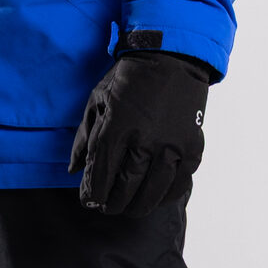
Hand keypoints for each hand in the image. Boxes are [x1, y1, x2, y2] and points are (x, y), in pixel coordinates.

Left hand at [69, 50, 211, 215]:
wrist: (171, 58)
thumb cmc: (129, 78)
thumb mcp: (98, 100)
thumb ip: (85, 137)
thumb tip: (74, 169)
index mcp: (117, 127)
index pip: (101, 174)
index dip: (93, 194)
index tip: (89, 201)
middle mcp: (145, 140)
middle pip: (126, 187)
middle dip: (113, 202)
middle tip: (108, 207)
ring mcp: (172, 145)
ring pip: (153, 190)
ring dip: (138, 205)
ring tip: (130, 208)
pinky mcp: (192, 147)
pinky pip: (180, 182)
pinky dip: (167, 195)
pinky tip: (157, 198)